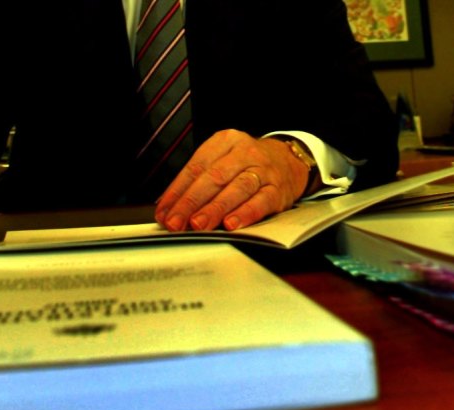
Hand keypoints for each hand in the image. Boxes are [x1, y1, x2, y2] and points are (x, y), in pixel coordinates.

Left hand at [154, 130, 308, 231]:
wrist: (290, 161)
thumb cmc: (246, 164)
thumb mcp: (222, 160)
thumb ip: (197, 181)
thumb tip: (169, 208)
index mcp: (225, 141)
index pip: (195, 167)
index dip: (177, 191)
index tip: (164, 211)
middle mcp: (245, 152)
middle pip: (214, 177)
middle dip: (191, 202)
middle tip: (176, 222)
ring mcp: (263, 170)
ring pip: (236, 189)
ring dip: (215, 209)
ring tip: (198, 224)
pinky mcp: (278, 189)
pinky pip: (261, 202)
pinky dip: (245, 214)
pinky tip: (231, 224)